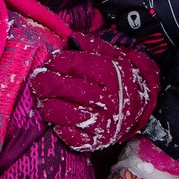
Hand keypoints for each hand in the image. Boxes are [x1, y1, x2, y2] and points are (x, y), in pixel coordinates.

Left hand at [29, 35, 159, 153]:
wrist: (140, 106)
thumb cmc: (119, 78)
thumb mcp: (113, 56)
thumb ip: (93, 46)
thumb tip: (73, 38)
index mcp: (111, 75)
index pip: (77, 65)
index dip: (58, 62)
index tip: (50, 62)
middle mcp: (108, 99)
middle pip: (68, 89)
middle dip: (47, 83)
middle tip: (38, 80)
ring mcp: (103, 122)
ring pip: (66, 114)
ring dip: (49, 107)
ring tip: (44, 101)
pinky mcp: (97, 141)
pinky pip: (73, 138)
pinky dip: (60, 130)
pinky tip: (57, 121)